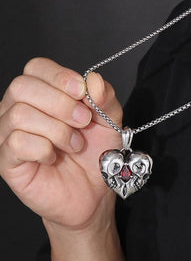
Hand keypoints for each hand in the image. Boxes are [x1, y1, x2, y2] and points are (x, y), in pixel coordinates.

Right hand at [0, 58, 122, 227]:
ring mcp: (9, 133)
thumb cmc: (96, 155)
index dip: (60, 76)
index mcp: (44, 94)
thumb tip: (93, 80)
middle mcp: (20, 109)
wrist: (94, 192)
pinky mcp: (7, 159)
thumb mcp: (110, 122)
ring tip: (75, 145)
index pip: (37, 67)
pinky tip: (54, 157)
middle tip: (84, 123)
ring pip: (20, 114)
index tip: (82, 93)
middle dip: (62, 104)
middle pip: (23, 86)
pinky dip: (44, 149)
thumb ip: (105, 98)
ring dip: (58, 130)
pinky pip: (16, 141)